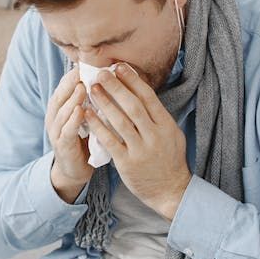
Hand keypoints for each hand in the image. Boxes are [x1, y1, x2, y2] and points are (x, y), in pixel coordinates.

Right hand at [45, 66, 92, 202]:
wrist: (75, 169)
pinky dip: (72, 120)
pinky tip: (80, 112)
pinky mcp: (62, 146)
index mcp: (61, 108)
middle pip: (60, 95)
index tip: (87, 63)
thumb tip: (106, 77)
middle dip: (71, 83)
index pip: (65, 87)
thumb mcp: (88, 116)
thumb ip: (92, 100)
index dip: (74, 74)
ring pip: (62, 112)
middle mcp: (55, 118)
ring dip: (72, 99)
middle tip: (83, 70)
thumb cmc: (85, 139)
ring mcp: (56, 132)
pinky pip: (67, 131)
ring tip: (82, 87)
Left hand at [83, 62, 191, 219]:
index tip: (119, 66)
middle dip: (116, 87)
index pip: (148, 97)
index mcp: (166, 125)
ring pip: (120, 121)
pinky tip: (87, 114)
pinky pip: (110, 141)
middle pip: (133, 105)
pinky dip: (98, 126)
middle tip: (101, 73)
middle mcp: (155, 135)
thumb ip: (158, 116)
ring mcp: (141, 149)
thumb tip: (141, 92)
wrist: (171, 191)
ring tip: (92, 88)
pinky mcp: (127, 163)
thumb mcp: (172, 134)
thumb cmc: (169, 160)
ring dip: (104, 102)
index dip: (133, 80)